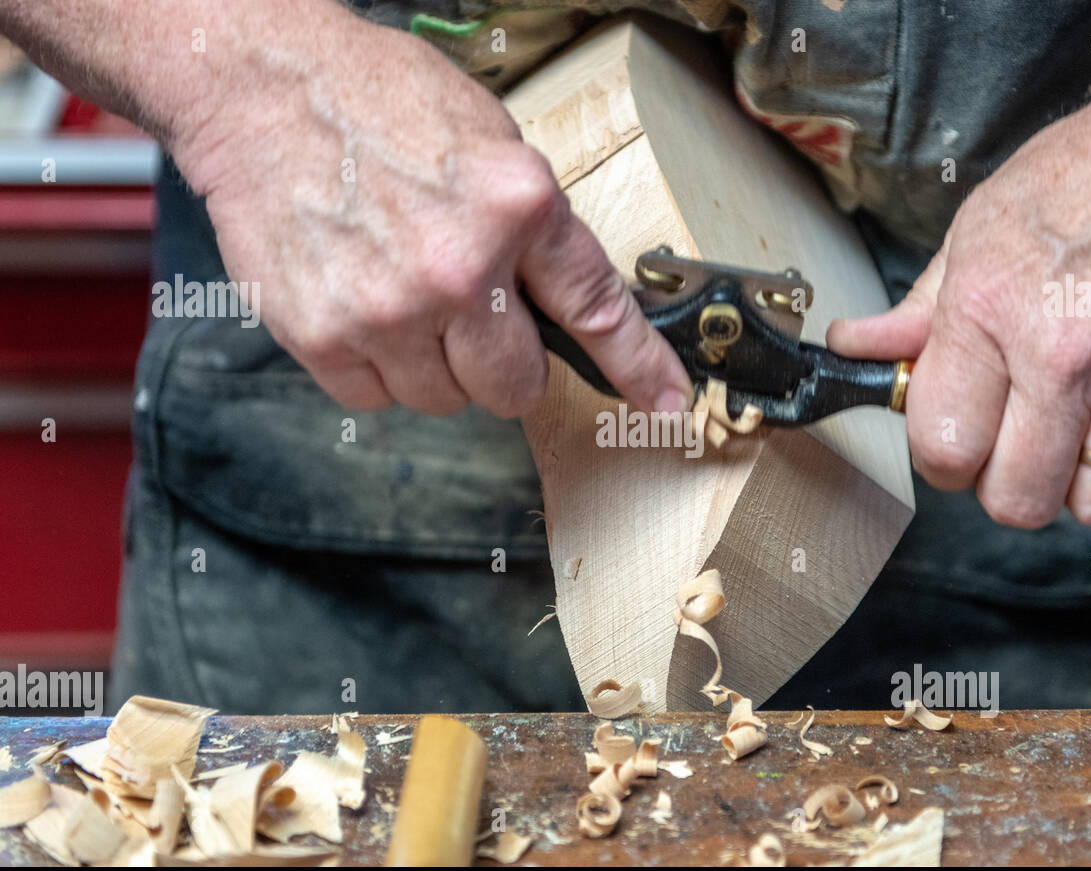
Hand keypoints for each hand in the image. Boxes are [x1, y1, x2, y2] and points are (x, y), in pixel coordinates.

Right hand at [171, 9, 691, 418]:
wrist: (262, 86)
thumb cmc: (376, 102)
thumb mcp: (492, 142)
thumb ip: (533, 230)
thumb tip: (561, 305)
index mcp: (518, 207)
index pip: (598, 310)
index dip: (640, 368)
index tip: (667, 403)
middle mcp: (460, 268)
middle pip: (515, 386)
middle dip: (504, 365)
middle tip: (474, 321)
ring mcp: (390, 310)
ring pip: (444, 399)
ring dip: (435, 365)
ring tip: (403, 296)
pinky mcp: (325, 336)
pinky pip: (377, 399)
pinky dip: (376, 368)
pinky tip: (363, 308)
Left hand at [827, 98, 1090, 527]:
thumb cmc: (1079, 184)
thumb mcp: (971, 235)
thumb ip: (914, 313)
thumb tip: (857, 349)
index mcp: (986, 316)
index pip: (942, 448)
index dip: (943, 457)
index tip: (956, 440)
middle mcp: (1059, 358)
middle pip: (1015, 498)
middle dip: (1005, 483)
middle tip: (1013, 443)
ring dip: (1077, 485)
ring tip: (1074, 436)